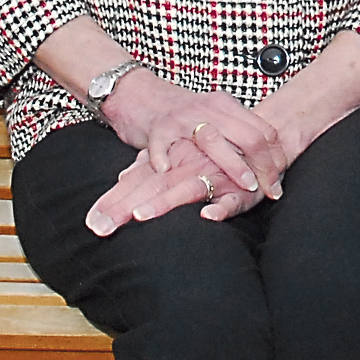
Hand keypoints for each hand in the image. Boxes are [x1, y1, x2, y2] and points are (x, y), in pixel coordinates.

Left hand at [85, 137, 261, 234]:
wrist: (267, 133)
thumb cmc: (220, 147)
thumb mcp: (182, 154)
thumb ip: (153, 166)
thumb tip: (123, 178)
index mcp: (175, 162)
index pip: (138, 182)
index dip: (114, 201)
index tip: (92, 222)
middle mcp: (191, 165)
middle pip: (152, 186)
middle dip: (124, 205)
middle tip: (100, 226)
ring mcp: (216, 173)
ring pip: (186, 188)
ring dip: (163, 202)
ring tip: (139, 216)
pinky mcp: (242, 188)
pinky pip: (233, 199)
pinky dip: (222, 207)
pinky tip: (207, 216)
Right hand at [98, 68, 286, 202]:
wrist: (142, 95)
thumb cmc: (183, 113)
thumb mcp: (215, 114)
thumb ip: (236, 129)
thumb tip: (267, 155)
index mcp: (226, 105)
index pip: (263, 130)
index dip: (275, 157)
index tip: (279, 179)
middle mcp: (209, 109)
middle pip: (248, 136)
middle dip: (264, 166)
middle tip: (270, 190)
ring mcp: (184, 118)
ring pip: (214, 141)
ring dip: (234, 165)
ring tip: (246, 186)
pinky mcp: (158, 128)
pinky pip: (163, 145)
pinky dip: (165, 159)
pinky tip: (170, 172)